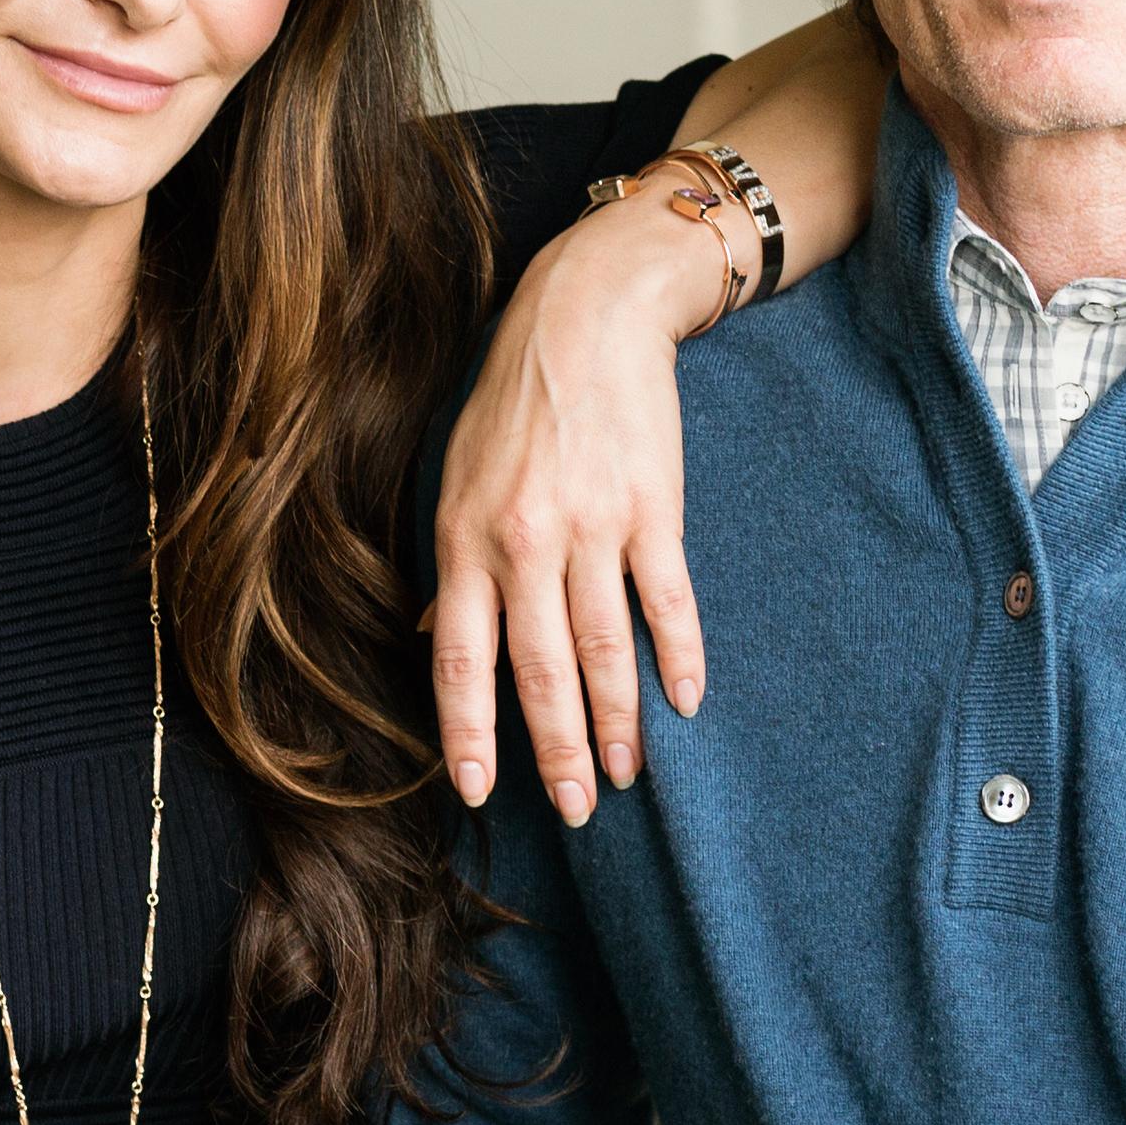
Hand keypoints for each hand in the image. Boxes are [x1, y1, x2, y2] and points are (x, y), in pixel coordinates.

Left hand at [434, 187, 732, 820]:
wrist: (586, 314)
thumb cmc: (513, 402)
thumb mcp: (457, 477)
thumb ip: (454, 567)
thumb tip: (440, 643)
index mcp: (466, 539)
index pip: (464, 660)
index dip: (470, 732)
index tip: (479, 792)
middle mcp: (524, 540)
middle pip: (540, 671)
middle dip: (557, 750)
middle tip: (574, 809)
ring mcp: (591, 525)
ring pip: (604, 647)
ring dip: (617, 721)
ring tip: (625, 777)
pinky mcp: (651, 507)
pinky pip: (667, 599)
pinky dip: (679, 654)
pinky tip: (685, 701)